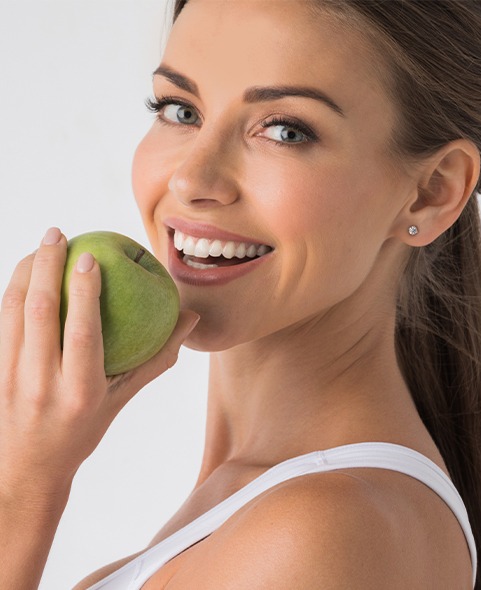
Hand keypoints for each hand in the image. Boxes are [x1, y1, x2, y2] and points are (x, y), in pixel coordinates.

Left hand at [0, 227, 198, 510]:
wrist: (27, 467)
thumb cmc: (82, 431)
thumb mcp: (121, 399)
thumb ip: (156, 358)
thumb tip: (189, 320)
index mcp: (80, 391)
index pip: (81, 331)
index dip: (84, 290)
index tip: (88, 256)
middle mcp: (42, 383)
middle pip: (39, 311)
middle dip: (46, 266)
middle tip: (57, 233)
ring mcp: (11, 377)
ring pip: (13, 313)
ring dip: (23, 273)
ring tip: (39, 246)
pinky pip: (0, 323)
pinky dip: (9, 292)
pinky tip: (22, 275)